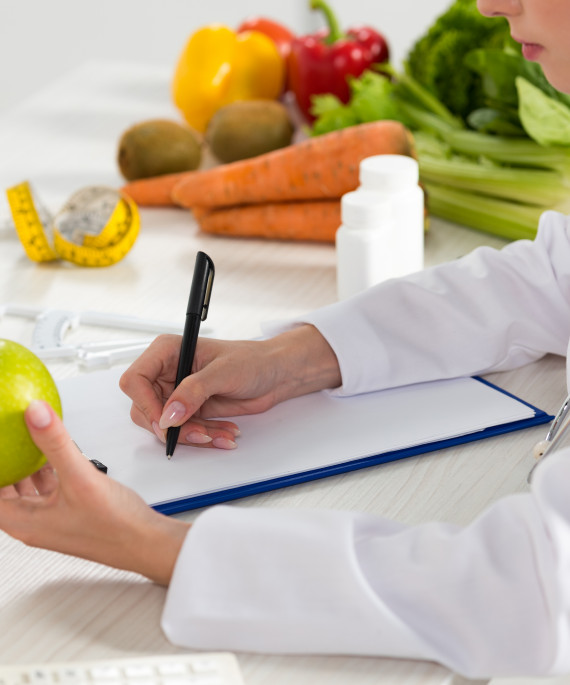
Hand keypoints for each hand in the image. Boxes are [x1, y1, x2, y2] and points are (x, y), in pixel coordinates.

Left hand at [0, 401, 188, 584]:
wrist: (146, 543)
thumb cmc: (114, 526)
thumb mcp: (80, 478)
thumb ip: (55, 443)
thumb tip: (35, 413)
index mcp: (24, 521)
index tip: (1, 447)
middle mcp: (34, 524)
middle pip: (5, 491)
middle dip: (7, 466)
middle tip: (10, 442)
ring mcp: (52, 520)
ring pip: (26, 490)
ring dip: (26, 468)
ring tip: (29, 444)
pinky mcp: (70, 515)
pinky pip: (48, 490)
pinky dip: (47, 472)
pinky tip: (58, 457)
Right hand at [119, 325, 341, 449]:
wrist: (275, 374)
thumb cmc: (253, 360)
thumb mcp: (223, 372)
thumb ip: (194, 391)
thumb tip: (169, 414)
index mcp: (167, 352)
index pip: (135, 380)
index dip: (145, 404)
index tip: (166, 422)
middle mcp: (167, 372)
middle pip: (145, 409)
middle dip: (172, 427)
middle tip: (199, 433)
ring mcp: (177, 393)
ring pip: (164, 426)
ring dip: (191, 435)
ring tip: (218, 434)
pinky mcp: (189, 410)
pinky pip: (183, 432)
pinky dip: (202, 437)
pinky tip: (224, 435)